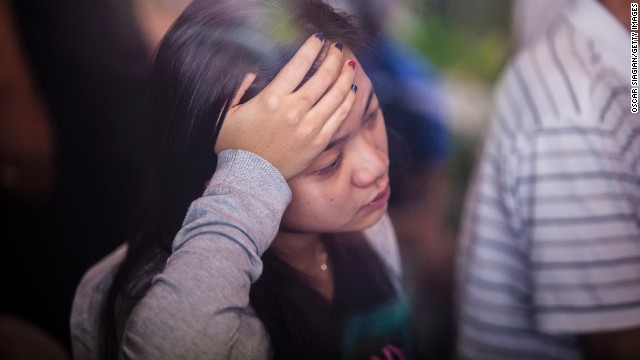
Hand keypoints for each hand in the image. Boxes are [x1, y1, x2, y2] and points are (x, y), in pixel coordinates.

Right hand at [215, 34, 356, 178]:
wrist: (249, 178)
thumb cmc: (235, 145)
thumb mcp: (226, 113)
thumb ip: (238, 88)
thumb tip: (252, 71)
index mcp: (272, 99)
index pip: (299, 65)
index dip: (312, 47)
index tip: (319, 39)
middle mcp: (294, 110)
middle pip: (323, 76)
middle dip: (333, 58)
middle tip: (337, 49)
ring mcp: (309, 127)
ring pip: (335, 95)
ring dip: (345, 76)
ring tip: (349, 64)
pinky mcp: (318, 142)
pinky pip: (339, 117)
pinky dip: (347, 101)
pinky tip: (351, 90)